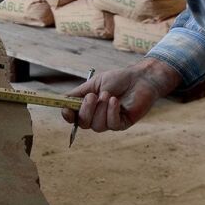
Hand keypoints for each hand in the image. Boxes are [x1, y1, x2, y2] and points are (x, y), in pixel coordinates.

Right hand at [65, 58, 180, 132]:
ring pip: (97, 126)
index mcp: (88, 107)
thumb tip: (63, 99)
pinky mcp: (122, 124)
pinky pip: (112, 124)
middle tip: (93, 96)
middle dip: (86, 110)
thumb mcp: (94, 83)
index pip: (73, 117)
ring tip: (109, 95)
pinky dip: (112, 112)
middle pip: (83, 123)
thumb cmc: (119, 79)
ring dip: (101, 109)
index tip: (67, 109)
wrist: (140, 78)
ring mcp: (109, 121)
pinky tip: (116, 101)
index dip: (68, 115)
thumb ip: (79, 93)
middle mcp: (97, 116)